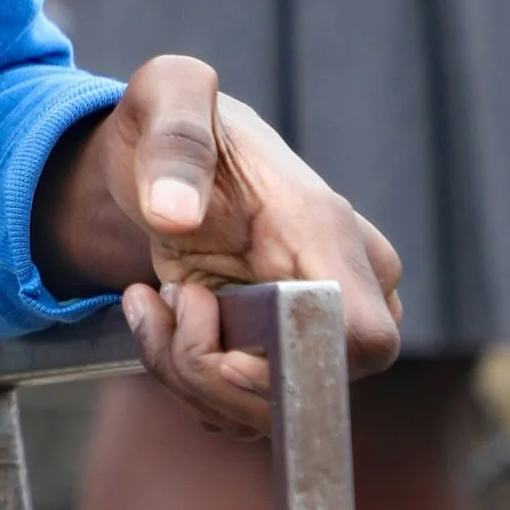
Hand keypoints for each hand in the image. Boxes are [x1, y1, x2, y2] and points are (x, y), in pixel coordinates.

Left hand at [32, 54, 402, 429]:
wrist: (156, 161)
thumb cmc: (168, 124)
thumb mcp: (163, 98)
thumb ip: (174, 141)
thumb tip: (176, 216)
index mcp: (323, 230)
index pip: (361, 338)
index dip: (288, 364)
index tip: (204, 322)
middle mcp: (344, 289)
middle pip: (302, 390)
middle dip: (205, 369)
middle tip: (157, 302)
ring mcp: (319, 330)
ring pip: (264, 411)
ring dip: (183, 374)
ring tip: (148, 302)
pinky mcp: (282, 355)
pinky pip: (241, 410)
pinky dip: (185, 381)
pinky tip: (158, 321)